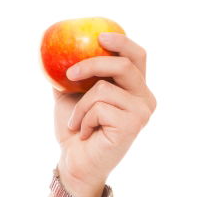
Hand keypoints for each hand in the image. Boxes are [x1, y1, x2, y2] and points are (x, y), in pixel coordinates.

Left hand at [51, 32, 156, 196]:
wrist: (73, 160)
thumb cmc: (74, 128)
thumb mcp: (70, 94)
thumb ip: (71, 72)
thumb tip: (53, 47)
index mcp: (134, 87)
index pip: (137, 56)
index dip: (122, 42)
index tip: (100, 35)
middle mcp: (144, 98)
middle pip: (123, 65)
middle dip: (93, 64)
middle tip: (70, 72)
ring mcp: (141, 112)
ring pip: (104, 88)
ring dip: (80, 105)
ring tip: (77, 122)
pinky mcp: (133, 124)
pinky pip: (99, 107)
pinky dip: (82, 118)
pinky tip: (85, 133)